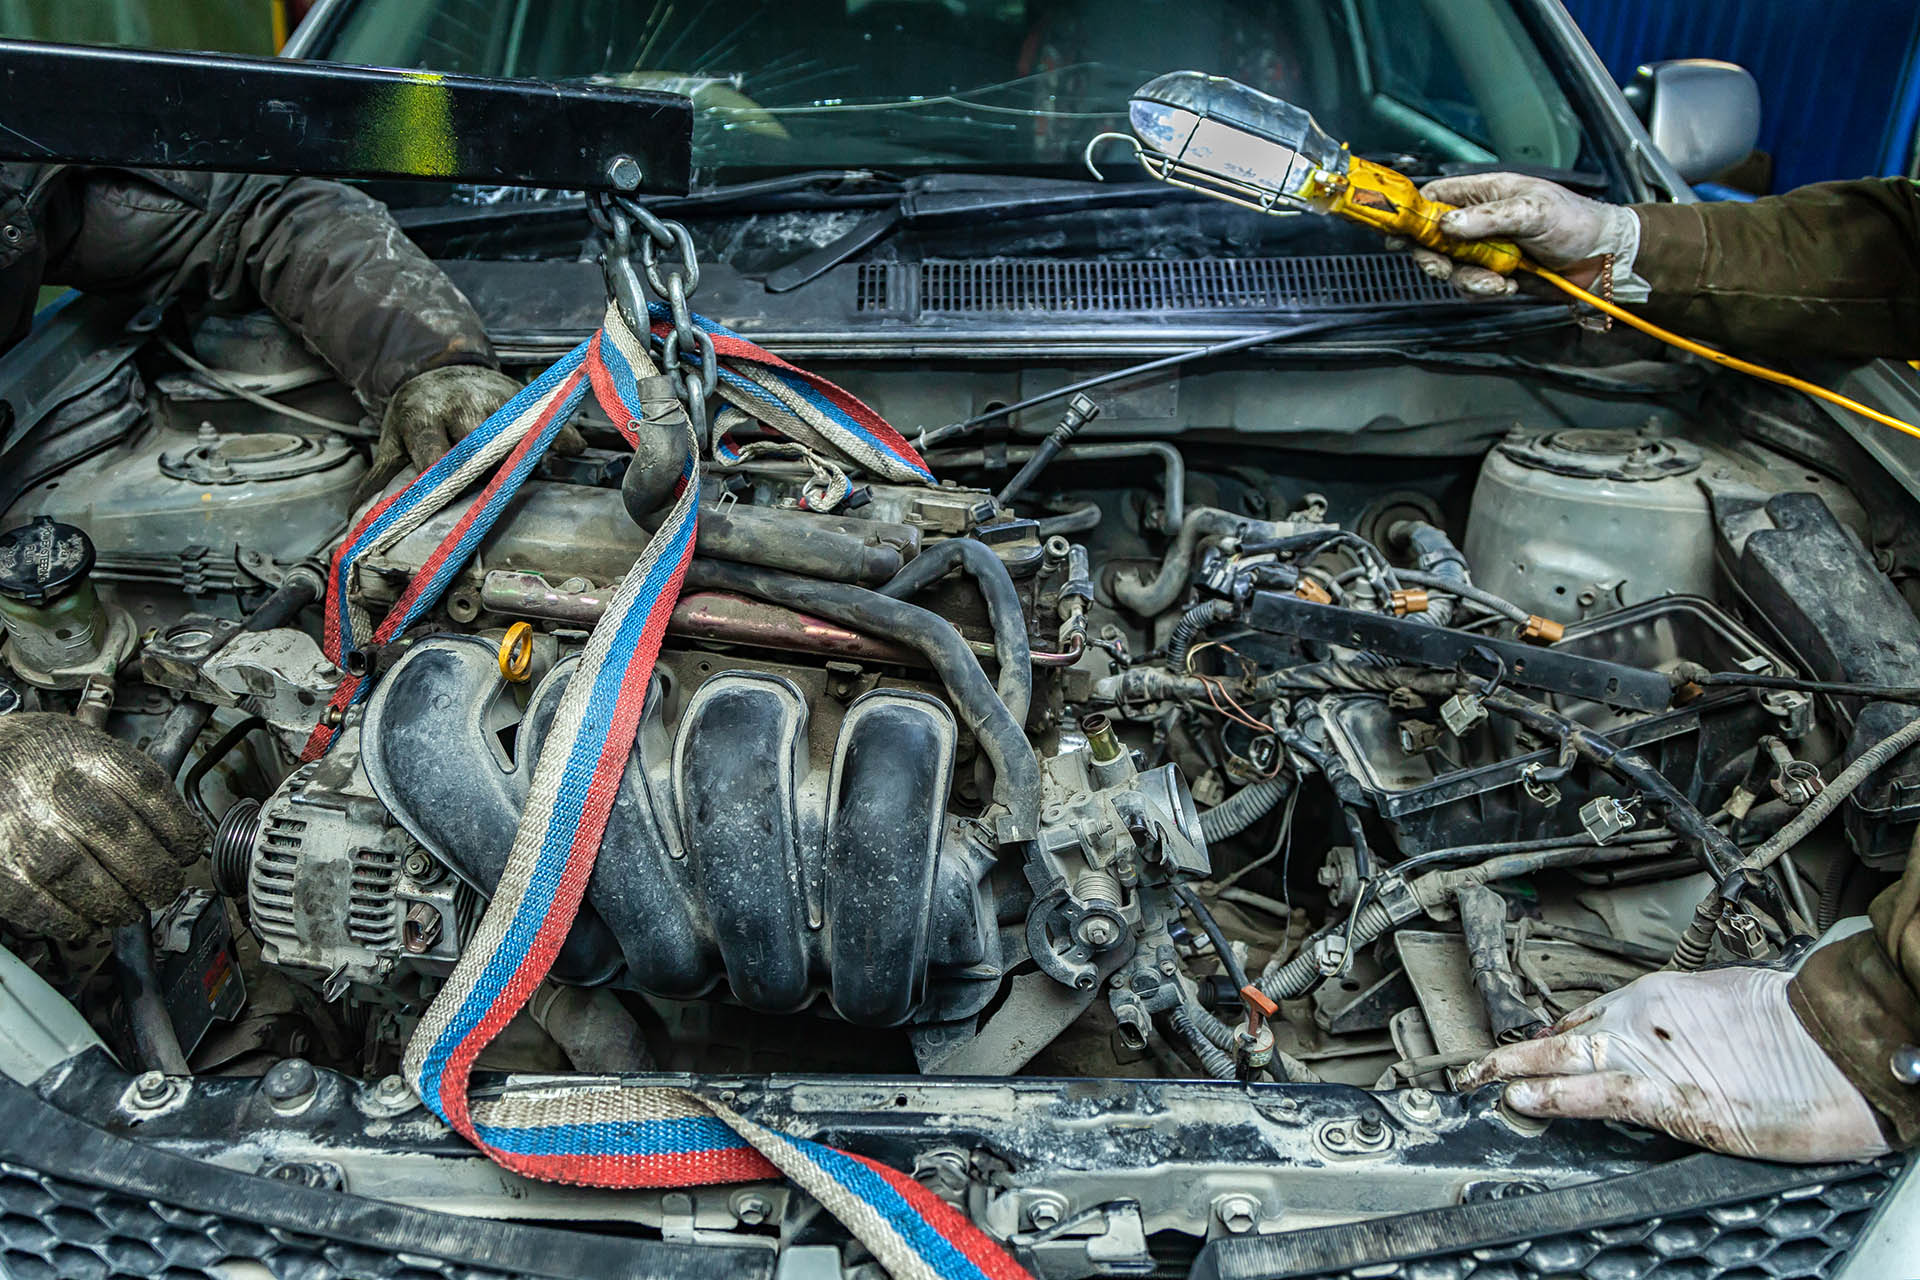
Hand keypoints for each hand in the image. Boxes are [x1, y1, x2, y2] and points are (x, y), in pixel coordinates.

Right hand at [0, 715, 205, 939]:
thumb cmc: (42, 758)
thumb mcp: (92, 747)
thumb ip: (133, 785)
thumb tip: (179, 835)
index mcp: (87, 754)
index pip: (147, 789)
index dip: (177, 828)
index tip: (188, 851)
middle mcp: (53, 788)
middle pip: (115, 833)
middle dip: (152, 873)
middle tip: (163, 889)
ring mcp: (19, 825)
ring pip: (75, 873)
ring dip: (112, 903)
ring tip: (127, 910)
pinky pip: (33, 901)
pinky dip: (66, 920)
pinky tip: (84, 922)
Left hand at [353, 365, 582, 506]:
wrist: (440, 370)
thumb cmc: (418, 415)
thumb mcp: (393, 441)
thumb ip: (381, 479)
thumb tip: (358, 522)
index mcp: (422, 415)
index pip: (429, 443)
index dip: (438, 464)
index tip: (445, 487)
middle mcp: (458, 405)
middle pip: (473, 437)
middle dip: (484, 463)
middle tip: (494, 492)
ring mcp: (491, 399)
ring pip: (510, 426)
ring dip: (526, 447)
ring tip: (543, 468)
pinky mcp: (518, 397)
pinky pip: (542, 416)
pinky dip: (560, 431)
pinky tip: (572, 446)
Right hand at [1404, 172, 1639, 296]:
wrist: (1603, 259)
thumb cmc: (1576, 222)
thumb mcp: (1533, 211)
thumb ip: (1488, 218)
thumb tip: (1447, 224)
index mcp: (1486, 192)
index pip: (1436, 198)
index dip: (1414, 215)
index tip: (1401, 234)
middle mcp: (1479, 221)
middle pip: (1433, 239)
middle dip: (1434, 257)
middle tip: (1443, 268)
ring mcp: (1486, 249)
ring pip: (1451, 268)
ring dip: (1469, 279)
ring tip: (1498, 281)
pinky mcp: (1495, 274)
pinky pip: (1472, 287)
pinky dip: (1486, 290)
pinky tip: (1511, 285)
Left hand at [1460, 966, 1887, 1161]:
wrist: (1836, 1042)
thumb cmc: (1798, 1028)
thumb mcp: (1726, 1007)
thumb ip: (1684, 1023)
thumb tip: (1668, 1038)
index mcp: (1660, 996)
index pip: (1588, 1014)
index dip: (1552, 1034)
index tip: (1528, 1046)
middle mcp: (1644, 1018)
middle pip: (1564, 1032)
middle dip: (1514, 1050)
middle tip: (1473, 1064)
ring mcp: (1651, 1053)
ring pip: (1564, 1059)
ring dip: (1514, 1071)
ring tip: (1475, 1079)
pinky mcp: (1669, 1095)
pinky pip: (1597, 1095)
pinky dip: (1554, 1097)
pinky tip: (1522, 1099)